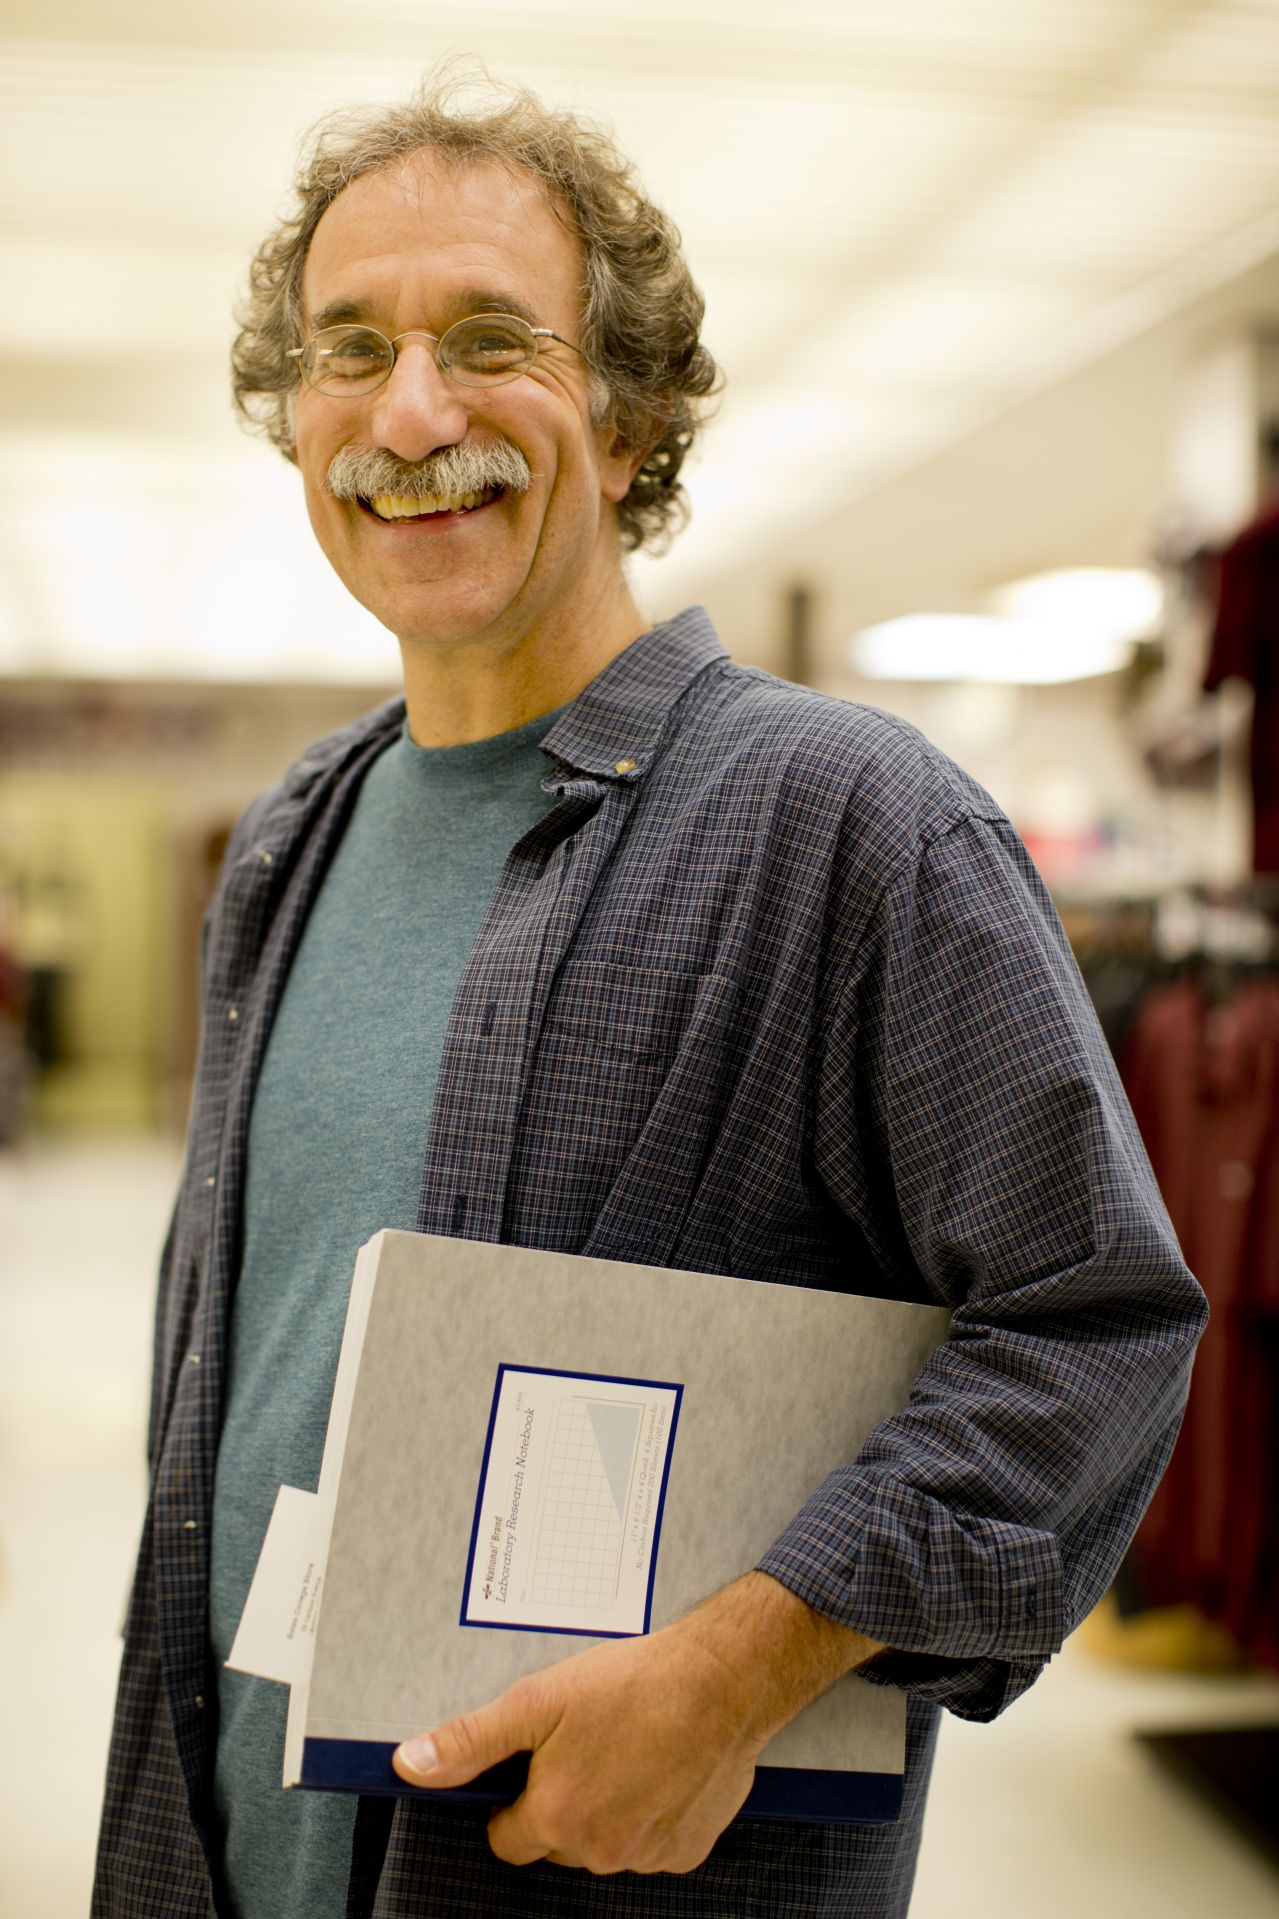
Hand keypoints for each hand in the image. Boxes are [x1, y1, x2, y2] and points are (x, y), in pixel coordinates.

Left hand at [390, 1572, 884, 1874]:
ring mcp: (648, 1855)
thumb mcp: (538, 1700)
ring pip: (606, 1845)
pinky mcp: (688, 1848)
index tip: (533, 1769)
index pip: (508, 1840)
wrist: (722, 1680)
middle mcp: (600, 1851)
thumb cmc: (633, 1685)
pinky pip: (653, 1842)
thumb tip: (412, 1764)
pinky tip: (660, 1767)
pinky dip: (651, 1814)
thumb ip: (471, 1742)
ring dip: (608, 1810)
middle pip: (559, 1843)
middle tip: (584, 1746)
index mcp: (558, 1819)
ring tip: (626, 1748)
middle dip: (562, 1803)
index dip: (513, 1803)